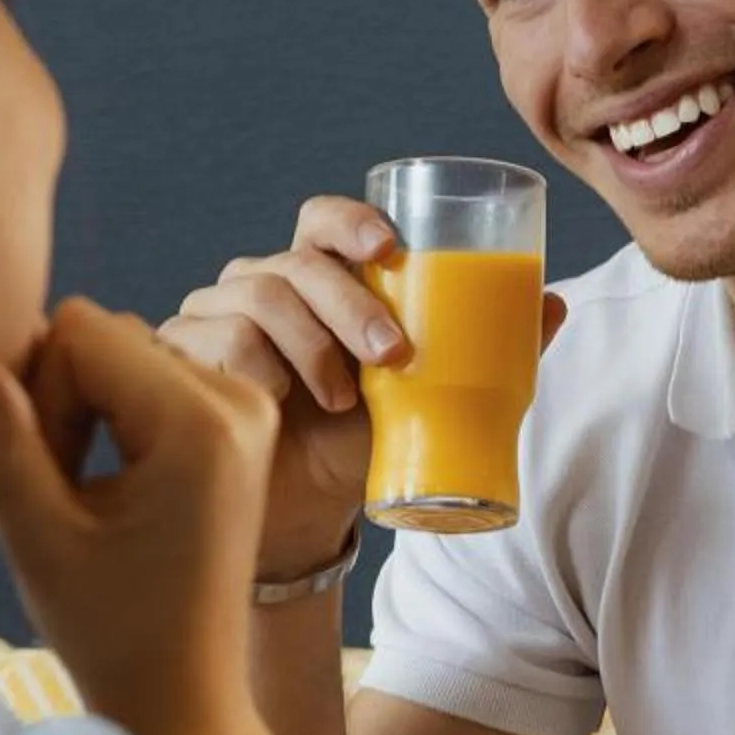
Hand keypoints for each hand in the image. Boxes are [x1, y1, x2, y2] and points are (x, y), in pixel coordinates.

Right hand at [0, 298, 280, 734]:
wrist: (186, 695)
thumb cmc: (112, 631)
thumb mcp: (38, 535)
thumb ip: (1, 439)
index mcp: (202, 421)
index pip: (77, 331)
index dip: (38, 397)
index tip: (54, 481)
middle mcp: (240, 398)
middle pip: (103, 333)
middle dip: (64, 400)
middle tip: (71, 495)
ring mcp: (248, 407)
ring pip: (121, 350)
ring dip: (85, 410)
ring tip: (93, 497)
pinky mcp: (240, 422)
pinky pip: (148, 375)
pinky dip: (115, 419)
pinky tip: (118, 488)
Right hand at [161, 196, 567, 580]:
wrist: (302, 514)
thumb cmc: (360, 444)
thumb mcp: (427, 397)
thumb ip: (485, 349)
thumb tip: (553, 305)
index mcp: (318, 278)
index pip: (321, 221)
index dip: (350, 220)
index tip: (390, 245)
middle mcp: (262, 284)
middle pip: (297, 263)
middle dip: (350, 304)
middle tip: (394, 356)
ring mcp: (214, 313)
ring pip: (258, 298)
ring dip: (311, 348)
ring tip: (343, 401)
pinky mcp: (180, 353)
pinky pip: (215, 340)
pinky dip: (255, 371)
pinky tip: (276, 404)